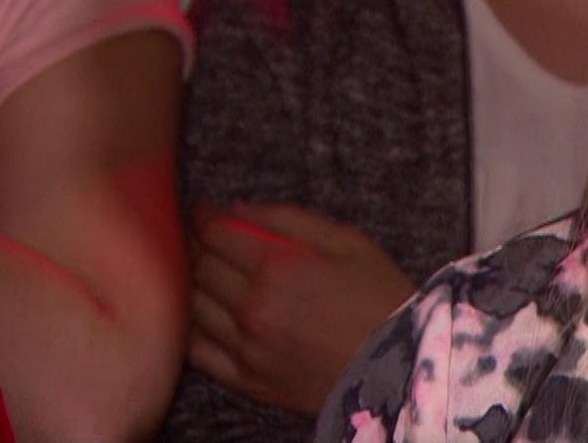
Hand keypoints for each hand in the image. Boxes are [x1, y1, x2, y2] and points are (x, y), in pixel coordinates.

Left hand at [188, 202, 416, 414]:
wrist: (397, 367)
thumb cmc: (380, 298)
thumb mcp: (349, 242)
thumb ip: (291, 219)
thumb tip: (240, 208)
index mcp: (278, 267)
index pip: (217, 233)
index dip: (204, 216)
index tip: (203, 210)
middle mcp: (253, 306)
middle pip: (199, 267)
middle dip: (195, 245)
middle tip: (201, 237)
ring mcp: (245, 346)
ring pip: (193, 307)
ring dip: (190, 284)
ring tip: (202, 272)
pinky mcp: (246, 379)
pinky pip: (197, 352)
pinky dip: (190, 329)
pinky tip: (200, 316)